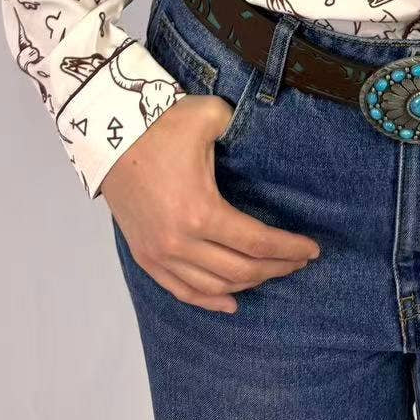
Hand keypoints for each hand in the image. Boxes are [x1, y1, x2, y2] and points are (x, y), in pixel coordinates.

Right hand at [100, 94, 320, 312]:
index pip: (257, 242)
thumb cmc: (162, 124)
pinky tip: (231, 303)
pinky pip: (181, 291)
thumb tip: (262, 135)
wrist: (107, 134)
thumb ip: (242, 127)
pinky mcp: (145, 256)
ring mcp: (160, 254)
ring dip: (248, 284)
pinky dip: (209, 301)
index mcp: (201, 212)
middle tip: (298, 261)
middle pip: (240, 270)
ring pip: (214, 286)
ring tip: (272, 273)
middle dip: (276, 268)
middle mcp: (181, 242)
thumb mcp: (211, 116)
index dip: (288, 248)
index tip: (313, 250)